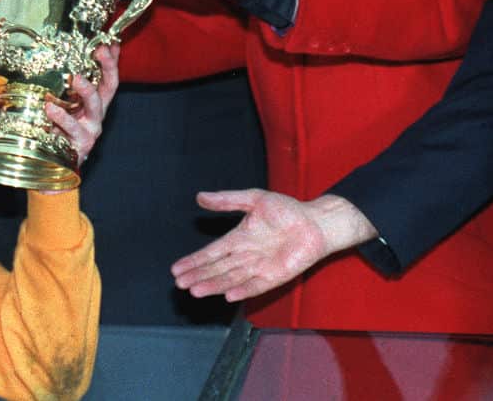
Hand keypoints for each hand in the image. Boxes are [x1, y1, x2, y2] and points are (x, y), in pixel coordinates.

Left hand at [44, 42, 118, 168]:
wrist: (52, 167)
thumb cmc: (55, 132)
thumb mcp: (60, 106)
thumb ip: (59, 89)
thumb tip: (48, 59)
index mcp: (94, 102)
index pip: (108, 76)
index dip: (112, 59)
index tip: (111, 39)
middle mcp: (97, 114)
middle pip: (110, 86)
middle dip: (108, 66)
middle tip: (100, 50)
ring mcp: (92, 129)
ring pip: (95, 106)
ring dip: (87, 90)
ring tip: (75, 78)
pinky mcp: (81, 144)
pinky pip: (73, 128)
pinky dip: (61, 117)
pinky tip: (49, 107)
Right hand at [170, 190, 376, 302]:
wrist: (316, 222)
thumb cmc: (287, 210)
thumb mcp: (253, 198)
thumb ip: (227, 200)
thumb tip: (200, 197)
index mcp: (239, 238)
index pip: (211, 252)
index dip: (194, 260)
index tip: (176, 268)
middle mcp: (246, 255)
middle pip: (217, 268)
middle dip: (198, 276)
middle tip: (180, 283)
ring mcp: (260, 267)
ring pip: (231, 279)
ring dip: (213, 285)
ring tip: (196, 290)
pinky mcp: (276, 276)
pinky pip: (256, 286)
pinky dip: (242, 290)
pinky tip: (228, 295)